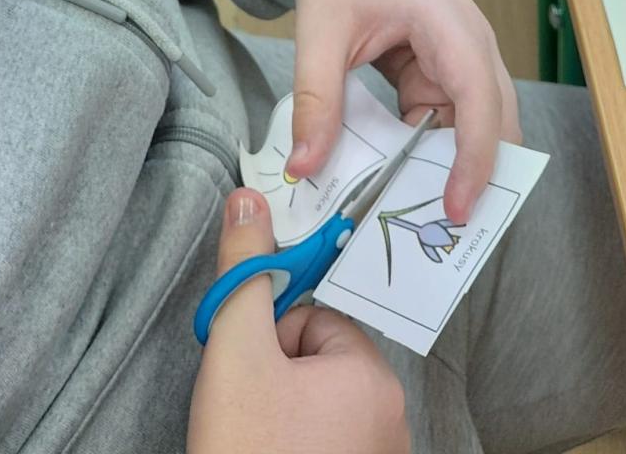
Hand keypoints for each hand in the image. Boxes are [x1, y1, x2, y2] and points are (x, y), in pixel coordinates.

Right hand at [187, 190, 408, 453]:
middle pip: (313, 358)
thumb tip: (249, 197)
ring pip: (313, 403)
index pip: (311, 317)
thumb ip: (244, 270)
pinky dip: (289, 442)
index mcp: (370, 375)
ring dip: (275, 410)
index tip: (244, 367)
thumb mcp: (235, 350)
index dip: (267, 335)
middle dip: (270, 374)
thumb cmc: (248, 450)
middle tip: (242, 410)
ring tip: (250, 441)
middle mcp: (389, 417)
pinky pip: (321, 439)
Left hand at [287, 0, 519, 222]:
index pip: (479, 96)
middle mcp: (471, 43)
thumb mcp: (320, 30)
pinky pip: (449, 123)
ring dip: (453, 168)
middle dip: (478, 175)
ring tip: (422, 218)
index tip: (457, 206)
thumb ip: (315, 98)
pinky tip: (404, 183)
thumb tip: (304, 166)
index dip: (475, 155)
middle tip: (444, 232)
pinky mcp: (446, 73)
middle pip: (495, 120)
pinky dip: (431, 153)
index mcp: (448, 22)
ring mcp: (463, 59)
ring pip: (476, 128)